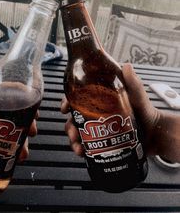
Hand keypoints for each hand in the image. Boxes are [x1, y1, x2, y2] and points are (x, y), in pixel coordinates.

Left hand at [0, 49, 36, 169]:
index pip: (11, 93)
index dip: (25, 98)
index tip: (35, 105)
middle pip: (16, 114)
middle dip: (28, 122)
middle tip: (32, 129)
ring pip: (13, 133)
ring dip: (23, 140)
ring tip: (24, 149)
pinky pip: (5, 148)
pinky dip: (14, 152)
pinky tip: (17, 157)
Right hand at [61, 63, 179, 162]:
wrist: (155, 134)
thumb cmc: (145, 110)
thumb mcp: (137, 95)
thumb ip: (132, 82)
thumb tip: (126, 66)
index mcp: (99, 99)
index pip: (79, 97)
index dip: (67, 101)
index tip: (64, 108)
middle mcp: (96, 112)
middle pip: (75, 116)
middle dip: (69, 125)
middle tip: (72, 133)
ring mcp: (98, 127)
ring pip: (78, 131)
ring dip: (73, 139)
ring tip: (77, 147)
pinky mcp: (101, 140)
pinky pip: (87, 144)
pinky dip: (81, 148)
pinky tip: (82, 153)